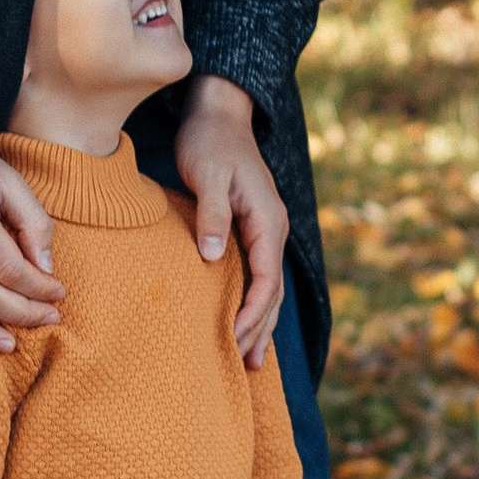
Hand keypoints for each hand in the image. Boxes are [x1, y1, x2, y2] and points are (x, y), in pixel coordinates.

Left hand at [175, 74, 285, 366]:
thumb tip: (214, 258)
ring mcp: (265, 231)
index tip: (234, 337)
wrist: (219, 114)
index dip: (253, 311)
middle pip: (272, 290)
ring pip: (268, 286)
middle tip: (244, 364)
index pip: (266, 278)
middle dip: (260, 328)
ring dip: (260, 322)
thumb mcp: (206, 175)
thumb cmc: (209, 142)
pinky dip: (254, 302)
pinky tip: (244, 322)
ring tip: (250, 359)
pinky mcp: (251, 229)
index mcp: (267, 220)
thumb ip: (212, 215)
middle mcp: (272, 229)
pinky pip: (257, 274)